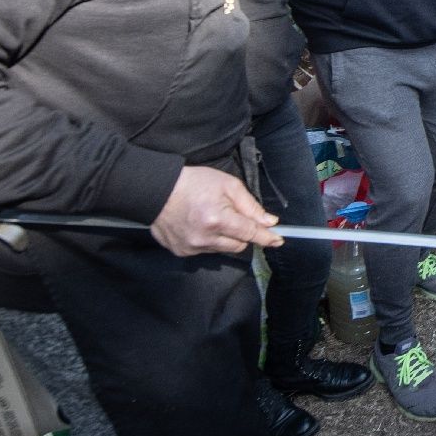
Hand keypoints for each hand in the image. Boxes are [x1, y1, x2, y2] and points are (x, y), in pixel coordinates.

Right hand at [150, 166, 281, 256]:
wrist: (157, 190)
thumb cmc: (193, 183)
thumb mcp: (227, 185)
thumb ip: (250, 205)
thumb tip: (269, 222)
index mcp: (218, 220)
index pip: (250, 234)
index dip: (266, 237)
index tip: (278, 240)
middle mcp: (205, 238)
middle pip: (239, 245)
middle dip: (242, 233)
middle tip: (234, 217)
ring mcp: (191, 248)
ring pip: (222, 249)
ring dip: (225, 237)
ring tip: (212, 218)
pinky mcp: (181, 252)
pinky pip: (205, 251)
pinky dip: (208, 241)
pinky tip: (199, 225)